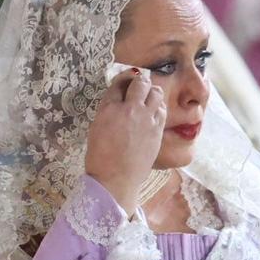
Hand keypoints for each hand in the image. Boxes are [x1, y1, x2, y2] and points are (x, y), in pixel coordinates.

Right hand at [84, 69, 166, 211]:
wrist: (115, 180)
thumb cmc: (100, 157)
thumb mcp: (97, 127)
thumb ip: (109, 110)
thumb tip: (120, 100)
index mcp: (109, 108)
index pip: (118, 83)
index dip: (123, 79)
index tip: (125, 82)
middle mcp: (130, 109)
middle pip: (140, 82)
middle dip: (140, 81)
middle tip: (138, 87)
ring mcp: (146, 119)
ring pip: (156, 92)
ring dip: (151, 92)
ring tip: (147, 99)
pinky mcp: (158, 130)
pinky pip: (162, 108)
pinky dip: (158, 106)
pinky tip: (153, 113)